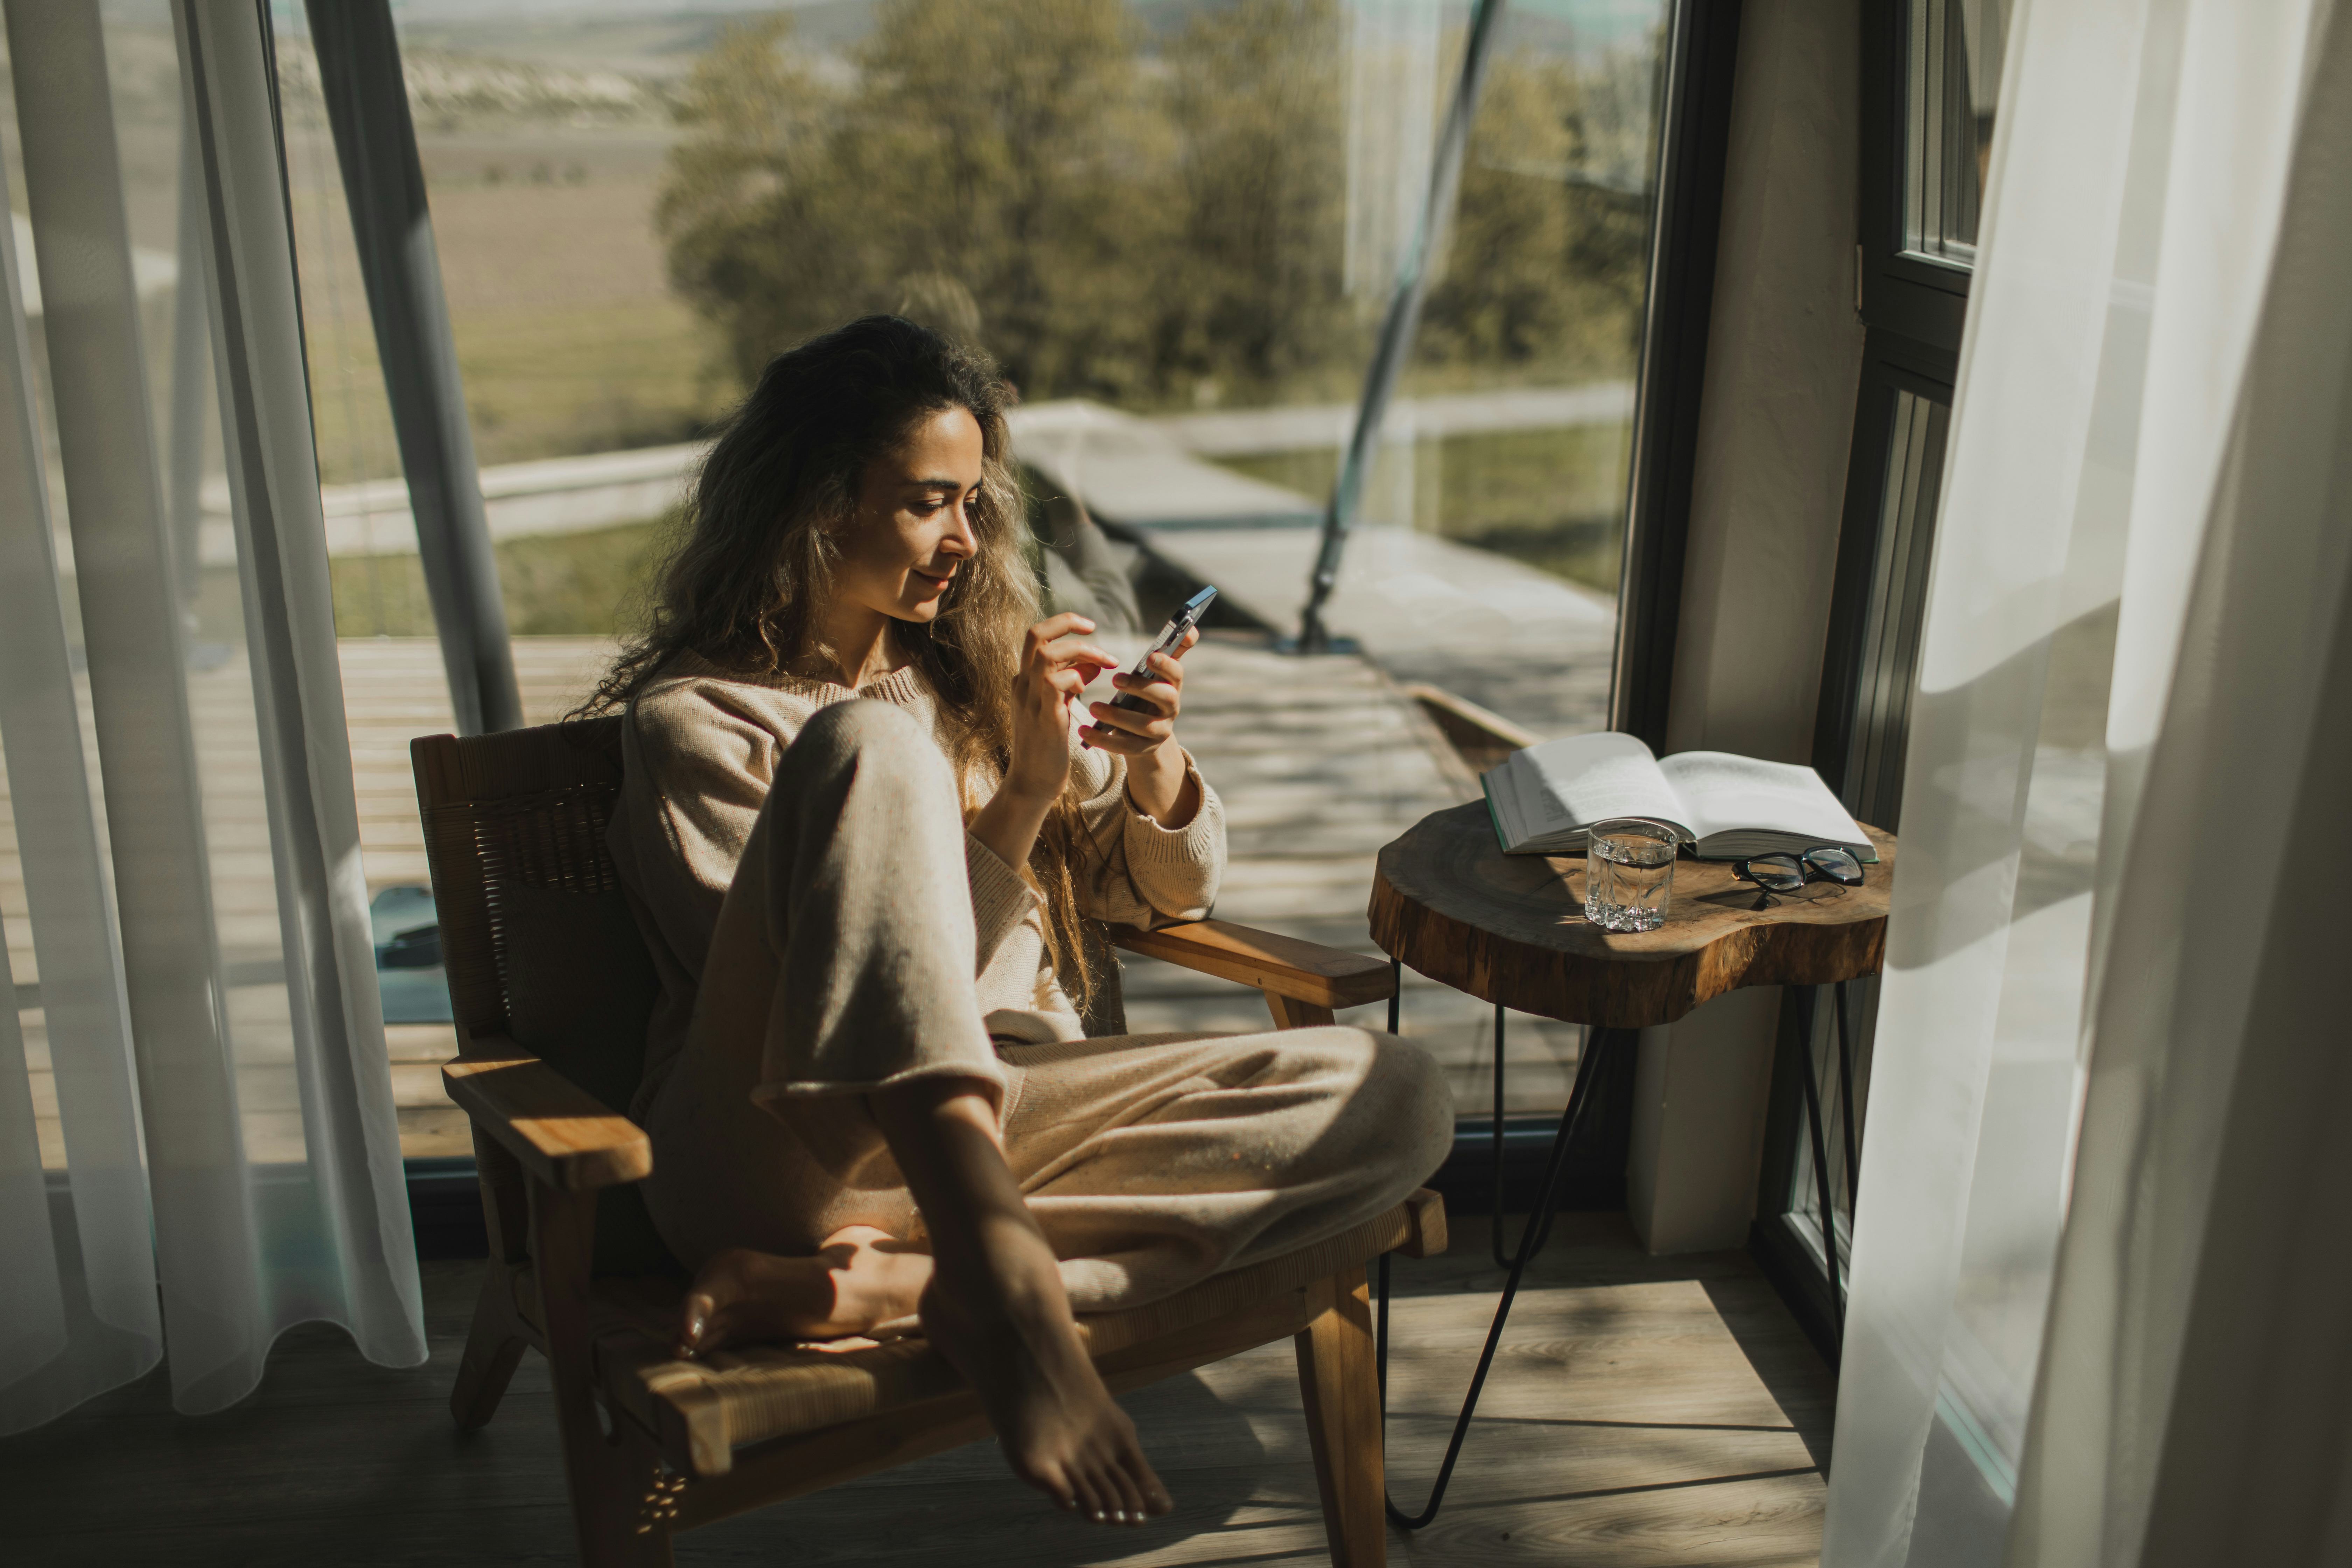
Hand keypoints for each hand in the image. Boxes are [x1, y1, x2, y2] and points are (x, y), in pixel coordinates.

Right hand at [1004, 613, 1118, 805]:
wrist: (1032, 782)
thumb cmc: (1048, 745)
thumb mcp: (1059, 706)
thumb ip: (1072, 681)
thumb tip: (1093, 662)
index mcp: (1024, 679)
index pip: (1037, 636)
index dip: (1063, 625)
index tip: (1089, 629)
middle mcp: (1022, 684)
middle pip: (1036, 634)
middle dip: (1067, 623)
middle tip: (1094, 628)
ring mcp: (1029, 700)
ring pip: (1047, 654)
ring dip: (1080, 651)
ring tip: (1104, 662)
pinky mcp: (1043, 717)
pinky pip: (1055, 683)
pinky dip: (1075, 678)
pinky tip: (1085, 690)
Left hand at [1087, 626, 1199, 827]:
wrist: (1145, 736)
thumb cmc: (1147, 695)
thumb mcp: (1157, 676)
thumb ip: (1171, 651)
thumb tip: (1192, 627)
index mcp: (1172, 686)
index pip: (1177, 674)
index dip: (1166, 666)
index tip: (1150, 657)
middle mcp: (1171, 709)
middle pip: (1165, 698)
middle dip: (1142, 688)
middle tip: (1115, 679)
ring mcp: (1159, 732)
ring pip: (1144, 726)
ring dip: (1118, 716)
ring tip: (1094, 707)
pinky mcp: (1142, 750)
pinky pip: (1124, 747)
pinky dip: (1103, 739)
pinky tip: (1084, 730)